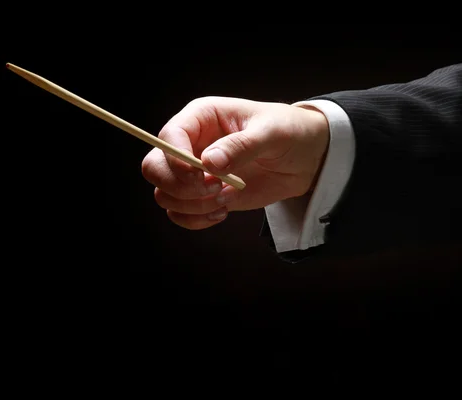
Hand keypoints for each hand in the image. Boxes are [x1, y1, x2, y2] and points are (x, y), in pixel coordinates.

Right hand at [141, 96, 329, 228]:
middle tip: (214, 188)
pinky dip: (197, 220)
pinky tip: (223, 212)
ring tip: (226, 198)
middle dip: (179, 186)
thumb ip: (241, 145)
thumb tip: (209, 162)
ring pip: (165, 195)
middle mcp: (191, 144)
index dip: (176, 159)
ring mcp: (195, 173)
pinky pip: (181, 214)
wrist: (307, 158)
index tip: (201, 175)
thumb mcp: (271, 132)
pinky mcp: (205, 196)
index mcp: (201, 117)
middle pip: (154, 168)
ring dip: (193, 205)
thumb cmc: (289, 132)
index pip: (168, 137)